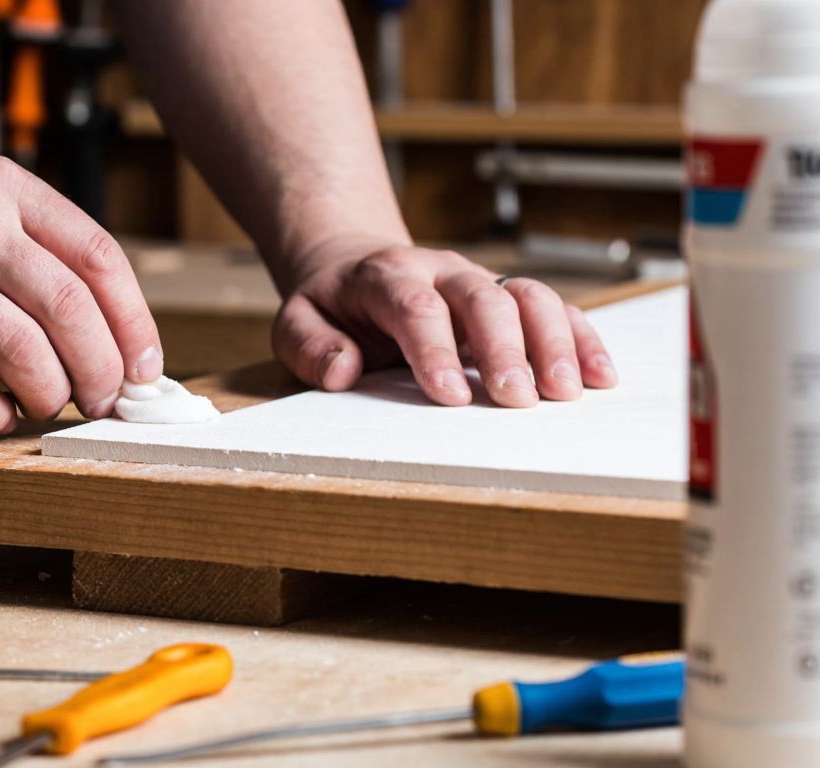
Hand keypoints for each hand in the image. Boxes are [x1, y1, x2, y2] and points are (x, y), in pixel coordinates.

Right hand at [0, 151, 162, 433]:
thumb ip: (33, 236)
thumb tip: (106, 321)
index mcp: (5, 186)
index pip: (100, 256)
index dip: (134, 322)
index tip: (145, 366)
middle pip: (71, 309)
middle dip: (102, 370)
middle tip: (103, 400)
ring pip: (24, 353)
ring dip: (51, 395)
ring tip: (49, 405)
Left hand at [271, 243, 616, 406]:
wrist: (355, 266)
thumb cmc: (330, 306)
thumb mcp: (296, 321)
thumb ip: (309, 345)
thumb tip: (341, 371)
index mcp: (386, 276)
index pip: (415, 306)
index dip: (434, 348)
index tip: (450, 395)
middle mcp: (441, 271)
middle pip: (482, 298)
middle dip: (504, 348)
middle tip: (516, 399)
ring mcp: (480, 281)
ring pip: (528, 296)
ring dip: (553, 343)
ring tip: (565, 393)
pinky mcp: (508, 299)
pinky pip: (554, 308)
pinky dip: (580, 339)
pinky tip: (599, 377)